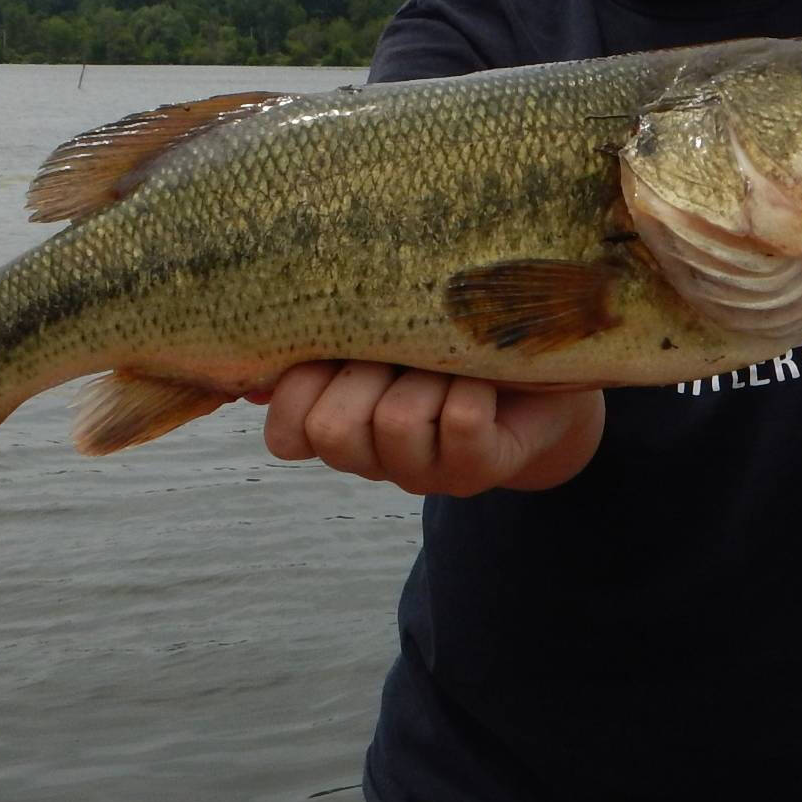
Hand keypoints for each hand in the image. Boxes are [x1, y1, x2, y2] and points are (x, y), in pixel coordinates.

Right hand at [246, 362, 604, 496]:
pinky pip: (459, 421)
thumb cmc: (448, 334)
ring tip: (450, 361)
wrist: (541, 366)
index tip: (336, 348)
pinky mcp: (482, 469)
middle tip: (403, 351)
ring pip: (395, 421)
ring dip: (426, 376)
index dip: (301, 389)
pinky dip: (472, 386)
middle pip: (334, 429)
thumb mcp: (377, 327)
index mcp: (341, 425)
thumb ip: (322, 333)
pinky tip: (483, 377)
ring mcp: (428, 474)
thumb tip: (260, 342)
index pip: (287, 434)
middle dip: (366, 375)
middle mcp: (377, 460)